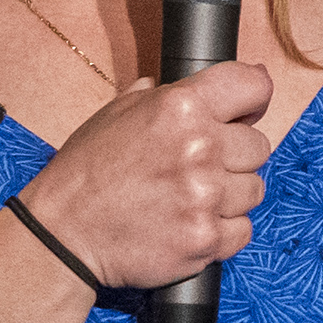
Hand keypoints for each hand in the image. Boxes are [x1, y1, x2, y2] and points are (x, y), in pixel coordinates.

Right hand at [26, 61, 273, 287]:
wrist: (63, 233)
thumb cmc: (86, 172)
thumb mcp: (117, 112)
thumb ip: (164, 94)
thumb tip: (207, 83)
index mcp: (181, 107)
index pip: (254, 86)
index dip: (252, 99)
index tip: (245, 111)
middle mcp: (200, 147)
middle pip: (258, 146)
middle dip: (234, 156)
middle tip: (198, 167)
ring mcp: (205, 196)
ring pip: (254, 189)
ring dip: (229, 196)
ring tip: (189, 198)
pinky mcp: (205, 239)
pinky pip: (243, 231)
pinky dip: (223, 231)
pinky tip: (190, 223)